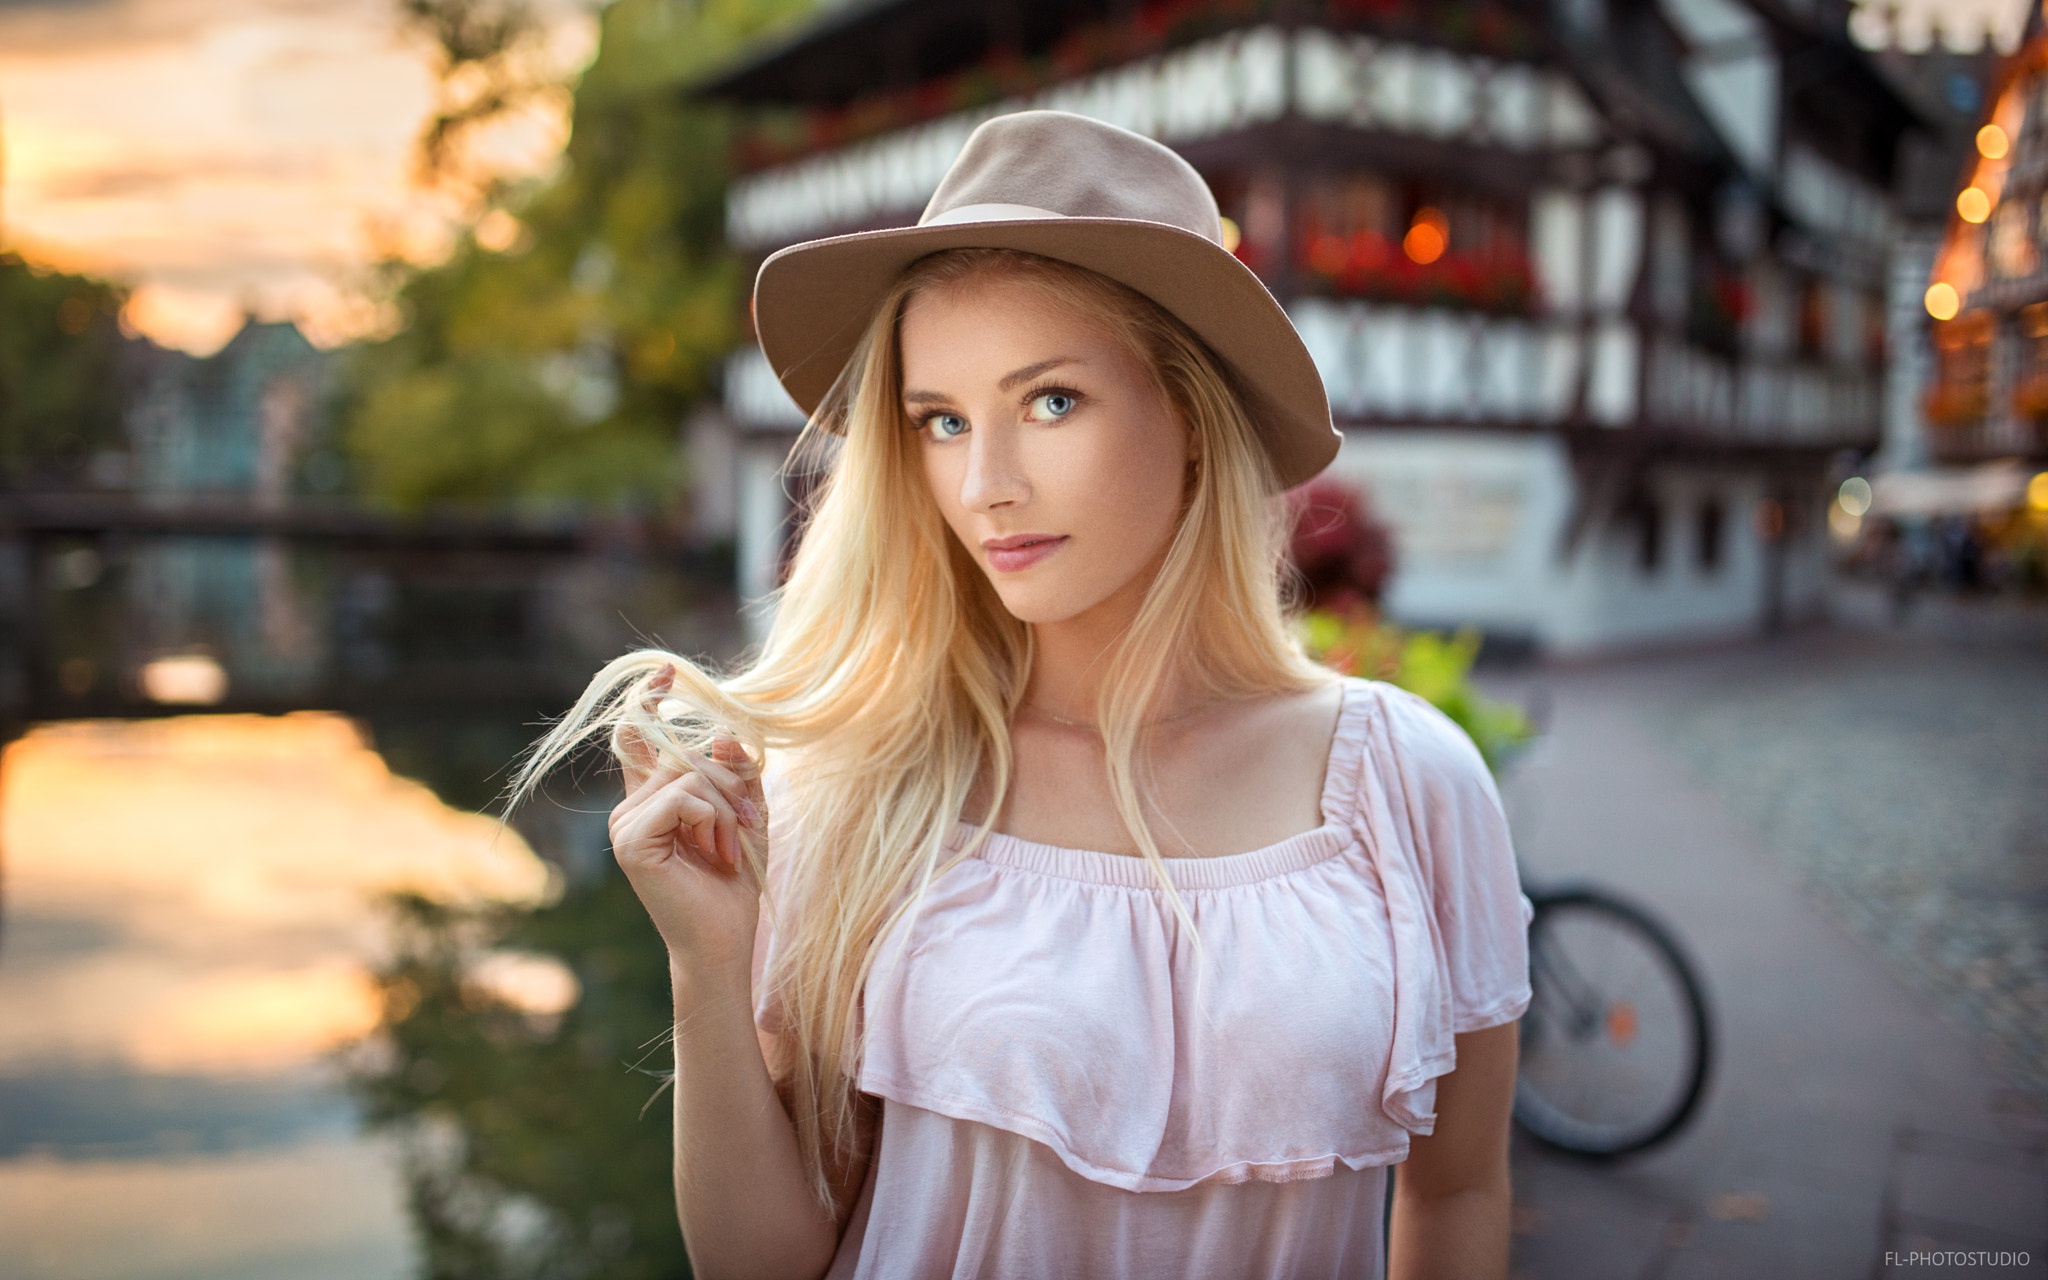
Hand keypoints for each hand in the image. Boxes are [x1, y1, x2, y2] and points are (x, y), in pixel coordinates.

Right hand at [607, 666, 767, 982]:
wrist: (725, 940)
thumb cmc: (735, 880)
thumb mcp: (746, 814)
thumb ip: (736, 772)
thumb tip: (724, 733)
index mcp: (651, 798)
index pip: (641, 736)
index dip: (650, 700)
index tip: (668, 671)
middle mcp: (630, 806)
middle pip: (685, 752)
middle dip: (729, 782)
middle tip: (745, 827)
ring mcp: (624, 824)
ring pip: (688, 773)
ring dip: (726, 808)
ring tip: (728, 847)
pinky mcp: (631, 840)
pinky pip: (684, 797)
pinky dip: (713, 820)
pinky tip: (715, 854)